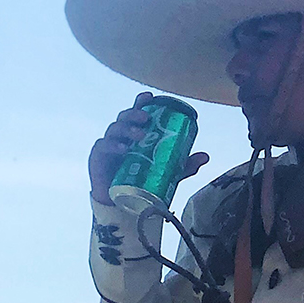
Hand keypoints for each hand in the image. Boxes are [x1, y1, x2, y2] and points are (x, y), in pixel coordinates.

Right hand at [88, 92, 209, 204]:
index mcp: (135, 134)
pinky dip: (113, 146)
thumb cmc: (141, 182)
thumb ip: (183, 165)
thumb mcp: (166, 173)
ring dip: (127, 129)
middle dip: (135, 113)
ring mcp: (108, 145)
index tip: (150, 97)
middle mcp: (121, 136)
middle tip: (146, 118)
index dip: (142, 102)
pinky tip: (123, 149)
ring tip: (139, 135)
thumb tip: (205, 156)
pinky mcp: (98, 157)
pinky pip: (103, 146)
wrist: (121, 205)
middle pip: (125, 117)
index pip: (137, 113)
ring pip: (114, 129)